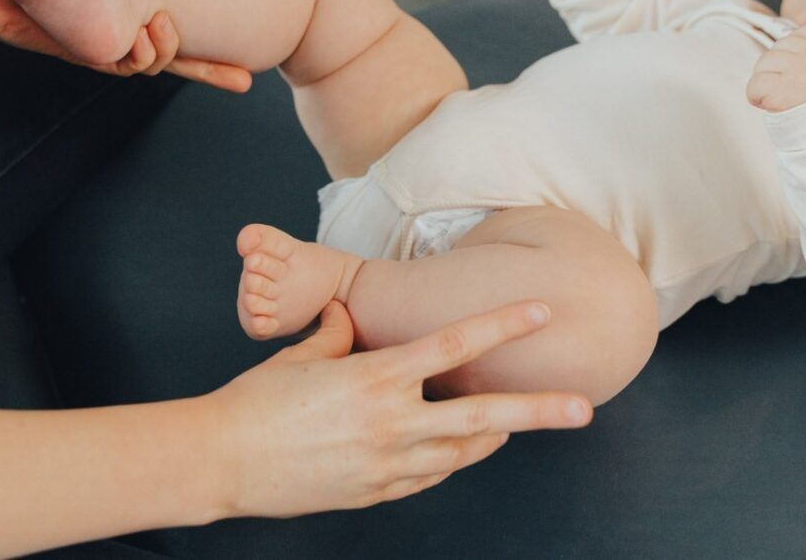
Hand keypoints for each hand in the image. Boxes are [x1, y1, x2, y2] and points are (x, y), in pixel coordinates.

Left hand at [0, 0, 252, 92]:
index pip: (176, 20)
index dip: (210, 43)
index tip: (243, 54)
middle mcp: (118, 23)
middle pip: (173, 55)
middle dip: (211, 72)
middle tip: (243, 82)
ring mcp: (102, 38)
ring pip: (153, 63)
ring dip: (187, 65)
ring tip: (197, 48)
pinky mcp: (81, 48)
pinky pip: (124, 65)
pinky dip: (148, 59)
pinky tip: (159, 45)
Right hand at [204, 301, 593, 517]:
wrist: (221, 460)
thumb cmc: (256, 401)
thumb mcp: (301, 356)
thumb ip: (338, 335)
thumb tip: (349, 316)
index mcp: (377, 377)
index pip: (455, 345)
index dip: (503, 325)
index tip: (542, 311)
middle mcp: (392, 423)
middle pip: (483, 417)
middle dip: (539, 411)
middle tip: (584, 408)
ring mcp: (387, 465)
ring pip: (461, 453)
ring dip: (491, 438)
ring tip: (516, 426)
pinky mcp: (376, 493)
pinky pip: (429, 476)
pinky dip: (447, 460)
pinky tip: (455, 450)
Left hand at [746, 25, 805, 111]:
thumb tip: (786, 43)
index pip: (804, 32)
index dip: (792, 51)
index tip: (795, 70)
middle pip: (779, 46)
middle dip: (776, 67)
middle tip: (784, 88)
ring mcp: (798, 72)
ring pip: (763, 62)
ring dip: (765, 81)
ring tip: (778, 97)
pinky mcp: (780, 91)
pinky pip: (754, 84)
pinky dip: (755, 96)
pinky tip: (766, 105)